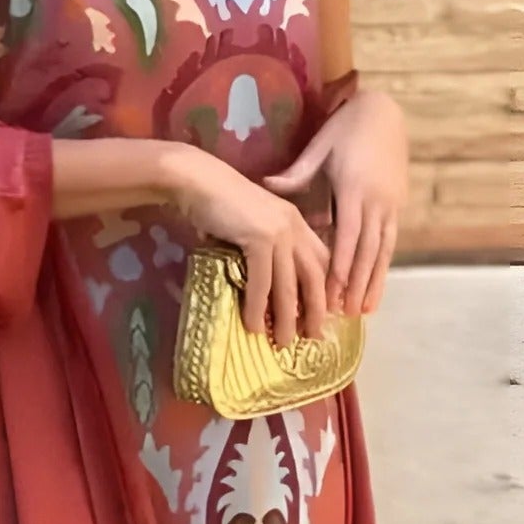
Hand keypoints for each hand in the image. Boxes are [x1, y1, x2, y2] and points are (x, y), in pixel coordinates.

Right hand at [167, 147, 331, 345]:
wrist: (197, 180)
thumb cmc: (219, 204)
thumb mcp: (252, 225)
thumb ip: (264, 248)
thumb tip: (264, 285)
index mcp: (297, 222)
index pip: (322, 261)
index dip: (326, 289)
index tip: (326, 314)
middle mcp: (295, 227)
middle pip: (314, 277)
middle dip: (315, 311)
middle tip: (313, 338)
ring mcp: (279, 232)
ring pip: (288, 286)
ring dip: (286, 319)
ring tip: (282, 342)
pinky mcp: (259, 239)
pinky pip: (262, 283)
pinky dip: (257, 308)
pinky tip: (253, 325)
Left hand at [260, 87, 407, 316]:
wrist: (384, 112)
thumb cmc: (344, 129)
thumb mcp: (319, 148)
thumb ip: (295, 174)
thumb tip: (265, 185)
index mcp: (354, 188)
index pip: (347, 235)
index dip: (340, 265)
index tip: (331, 292)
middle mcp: (377, 201)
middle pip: (366, 250)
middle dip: (356, 284)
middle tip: (344, 314)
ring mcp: (391, 204)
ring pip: (382, 251)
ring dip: (373, 283)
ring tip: (364, 312)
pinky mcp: (398, 205)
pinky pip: (391, 243)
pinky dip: (383, 268)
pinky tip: (376, 289)